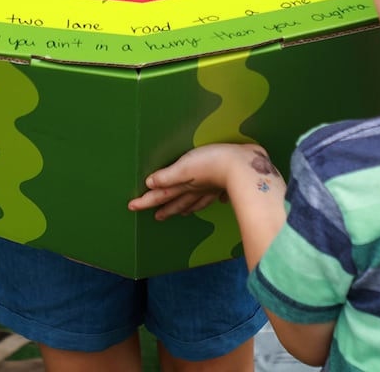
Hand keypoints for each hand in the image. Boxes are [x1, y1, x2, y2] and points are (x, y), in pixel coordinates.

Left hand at [128, 143, 277, 220]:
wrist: (247, 166)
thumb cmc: (215, 162)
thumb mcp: (186, 166)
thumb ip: (169, 176)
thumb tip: (150, 184)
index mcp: (186, 184)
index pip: (161, 194)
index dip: (146, 201)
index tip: (132, 207)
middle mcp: (198, 190)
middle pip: (178, 201)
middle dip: (167, 209)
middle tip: (157, 217)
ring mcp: (214, 188)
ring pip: (197, 200)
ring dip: (187, 207)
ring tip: (183, 213)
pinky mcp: (228, 183)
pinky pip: (218, 195)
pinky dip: (215, 198)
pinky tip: (219, 199)